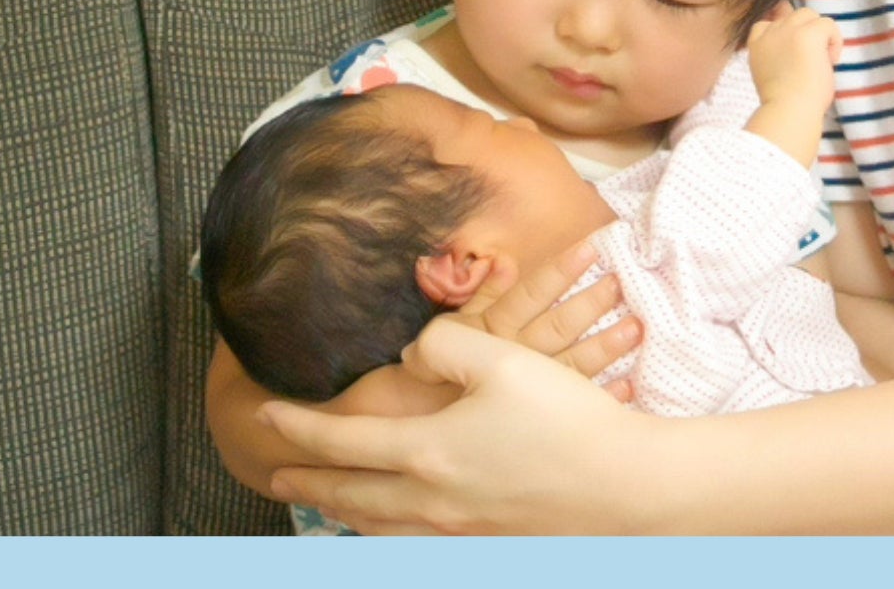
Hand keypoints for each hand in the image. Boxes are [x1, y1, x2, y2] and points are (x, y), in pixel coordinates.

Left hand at [263, 315, 651, 533]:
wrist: (627, 490)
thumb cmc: (567, 419)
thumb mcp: (501, 359)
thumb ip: (442, 347)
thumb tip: (409, 359)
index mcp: (428, 452)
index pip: (344, 440)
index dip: (300, 427)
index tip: (266, 416)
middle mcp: (433, 501)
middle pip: (351, 496)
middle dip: (309, 483)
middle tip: (276, 477)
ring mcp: (460, 532)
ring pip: (381, 527)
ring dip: (344, 512)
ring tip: (326, 503)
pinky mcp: (488, 546)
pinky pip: (417, 542)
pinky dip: (389, 533)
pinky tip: (395, 525)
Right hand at [447, 236, 640, 401]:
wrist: (415, 432)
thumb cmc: (431, 379)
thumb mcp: (451, 332)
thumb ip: (482, 297)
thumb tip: (506, 261)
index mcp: (491, 332)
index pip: (529, 295)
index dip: (559, 271)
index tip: (591, 247)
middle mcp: (512, 359)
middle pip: (558, 327)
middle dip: (592, 303)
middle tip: (625, 282)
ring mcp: (526, 392)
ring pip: (572, 364)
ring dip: (606, 346)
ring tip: (638, 326)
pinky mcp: (535, 420)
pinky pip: (574, 405)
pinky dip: (603, 395)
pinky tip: (630, 384)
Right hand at [744, 4, 840, 166]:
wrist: (789, 112)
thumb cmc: (785, 104)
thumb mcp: (771, 74)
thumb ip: (779, 56)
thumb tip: (801, 49)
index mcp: (757, 44)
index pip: (768, 22)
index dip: (786, 33)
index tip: (795, 53)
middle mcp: (770, 32)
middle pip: (793, 15)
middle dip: (805, 32)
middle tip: (811, 61)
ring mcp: (788, 30)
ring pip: (809, 14)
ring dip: (819, 33)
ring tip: (822, 59)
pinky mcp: (808, 34)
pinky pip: (828, 24)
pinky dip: (835, 41)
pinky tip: (831, 61)